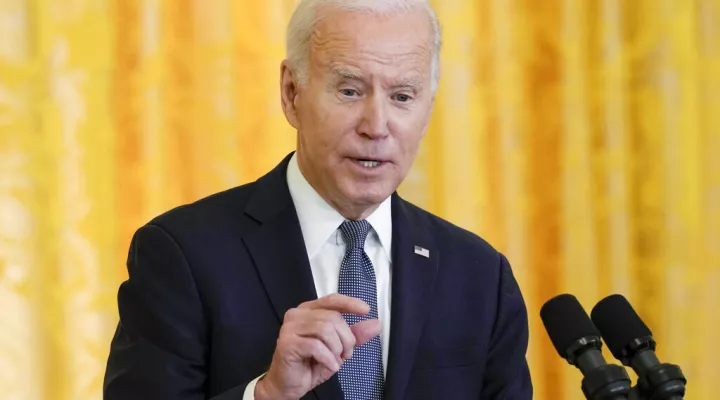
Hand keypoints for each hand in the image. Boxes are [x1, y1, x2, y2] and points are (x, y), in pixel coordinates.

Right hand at [254, 293, 380, 399]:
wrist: (288, 385)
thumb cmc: (310, 364)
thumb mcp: (337, 348)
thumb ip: (354, 335)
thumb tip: (376, 324)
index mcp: (308, 311)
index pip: (331, 300)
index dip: (349, 303)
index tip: (365, 310)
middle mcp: (297, 315)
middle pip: (332, 317)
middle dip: (346, 339)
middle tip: (345, 354)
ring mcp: (289, 328)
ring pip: (325, 329)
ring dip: (336, 349)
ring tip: (335, 360)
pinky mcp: (286, 343)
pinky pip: (316, 346)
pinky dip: (328, 358)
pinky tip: (329, 366)